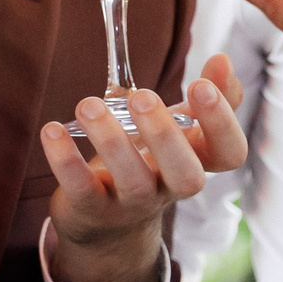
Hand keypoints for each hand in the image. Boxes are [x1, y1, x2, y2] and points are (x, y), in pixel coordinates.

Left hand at [38, 58, 248, 281]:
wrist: (104, 222)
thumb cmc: (148, 162)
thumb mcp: (178, 131)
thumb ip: (207, 97)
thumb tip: (222, 59)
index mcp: (197, 163)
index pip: (230, 154)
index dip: (222, 123)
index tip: (200, 84)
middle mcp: (170, 188)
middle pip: (187, 176)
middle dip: (166, 135)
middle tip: (142, 96)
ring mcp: (132, 204)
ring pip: (132, 181)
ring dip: (111, 140)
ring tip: (88, 105)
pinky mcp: (92, 210)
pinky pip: (81, 189)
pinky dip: (65, 159)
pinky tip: (52, 129)